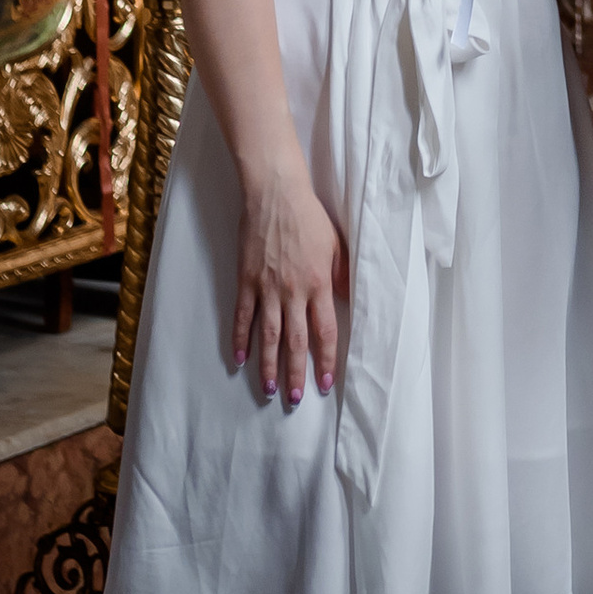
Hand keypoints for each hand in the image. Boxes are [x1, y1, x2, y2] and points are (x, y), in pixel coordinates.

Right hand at [233, 154, 347, 405]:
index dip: (325, 359)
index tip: (326, 382)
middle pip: (294, 341)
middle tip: (296, 399)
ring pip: (267, 335)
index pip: (324, 331)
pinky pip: (243, 316)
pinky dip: (241, 338)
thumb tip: (352, 299)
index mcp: (318, 284)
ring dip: (268, 365)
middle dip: (296, 373)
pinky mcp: (246, 281)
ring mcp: (266, 288)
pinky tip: (240, 358)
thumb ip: (343, 275)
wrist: (276, 194)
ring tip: (269, 390)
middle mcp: (292, 291)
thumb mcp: (336, 245)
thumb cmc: (310, 217)